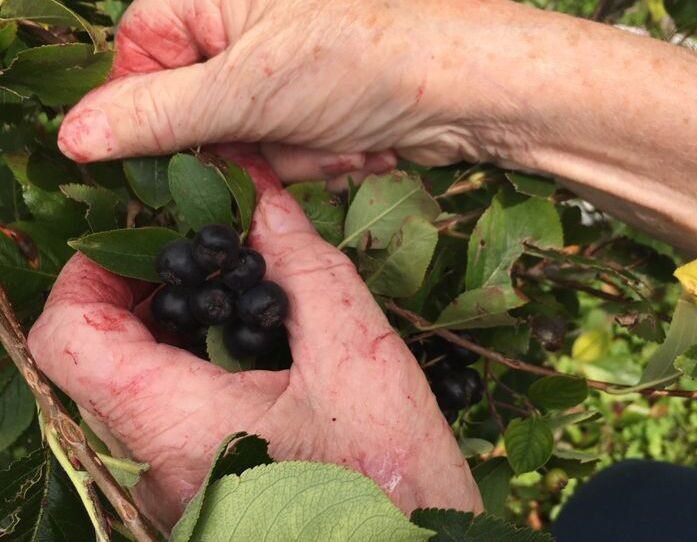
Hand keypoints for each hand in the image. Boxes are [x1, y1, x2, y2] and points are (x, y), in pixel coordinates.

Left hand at [28, 149, 481, 532]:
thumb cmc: (392, 479)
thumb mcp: (358, 357)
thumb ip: (306, 268)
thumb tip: (266, 204)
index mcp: (177, 426)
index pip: (71, 339)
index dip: (90, 275)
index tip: (145, 245)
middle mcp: (154, 468)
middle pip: (94, 361)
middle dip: (138, 294)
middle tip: (198, 261)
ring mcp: (172, 489)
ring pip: (125, 391)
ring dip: (166, 331)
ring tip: (227, 299)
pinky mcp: (199, 494)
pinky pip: (159, 421)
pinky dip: (188, 369)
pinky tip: (244, 354)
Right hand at [56, 0, 524, 177]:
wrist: (470, 92)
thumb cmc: (368, 61)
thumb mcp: (249, 88)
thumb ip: (157, 114)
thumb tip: (74, 136)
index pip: (138, 53)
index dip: (154, 108)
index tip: (186, 142)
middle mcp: (244, 25)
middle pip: (190, 107)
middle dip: (242, 138)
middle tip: (291, 129)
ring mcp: (282, 69)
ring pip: (242, 140)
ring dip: (291, 153)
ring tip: (341, 130)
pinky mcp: (314, 107)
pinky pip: (285, 152)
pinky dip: (321, 158)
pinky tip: (360, 140)